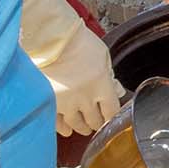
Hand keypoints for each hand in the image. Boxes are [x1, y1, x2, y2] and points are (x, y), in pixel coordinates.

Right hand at [19, 0, 124, 136]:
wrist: (50, 38)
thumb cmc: (78, 42)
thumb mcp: (103, 55)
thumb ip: (110, 76)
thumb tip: (118, 91)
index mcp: (102, 84)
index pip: (111, 110)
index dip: (112, 116)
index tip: (111, 117)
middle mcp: (85, 98)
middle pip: (95, 120)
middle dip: (97, 122)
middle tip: (97, 122)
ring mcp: (66, 102)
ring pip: (77, 124)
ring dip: (82, 127)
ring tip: (84, 127)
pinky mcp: (50, 103)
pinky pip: (58, 123)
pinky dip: (64, 128)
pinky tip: (67, 129)